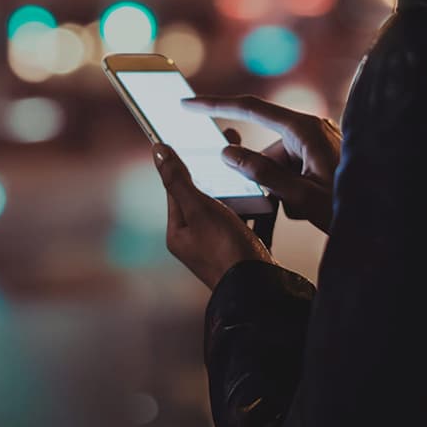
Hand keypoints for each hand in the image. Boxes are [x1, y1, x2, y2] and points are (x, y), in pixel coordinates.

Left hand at [153, 143, 274, 290]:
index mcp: (179, 232)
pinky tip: (268, 191)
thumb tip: (157, 150)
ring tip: (252, 162)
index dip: (186, 159)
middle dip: (218, 169)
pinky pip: (250, 220)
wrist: (262, 291)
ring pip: (230, 206)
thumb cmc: (226, 251)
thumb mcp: (200, 210)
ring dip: (241, 186)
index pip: (177, 187)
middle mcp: (197, 240)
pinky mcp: (245, 250)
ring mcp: (221, 246)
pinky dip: (258, 206)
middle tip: (231, 140)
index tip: (196, 134)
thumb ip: (179, 180)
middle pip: (205, 194)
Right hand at [182, 94, 340, 233]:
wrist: (385, 217)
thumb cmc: (347, 207)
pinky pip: (293, 167)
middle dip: (265, 178)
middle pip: (265, 148)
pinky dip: (293, 187)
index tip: (187, 104)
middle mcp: (311, 127)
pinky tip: (312, 206)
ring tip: (306, 209)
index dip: (214, 105)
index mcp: (303, 129)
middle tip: (286, 205)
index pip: (250, 108)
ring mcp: (318, 139)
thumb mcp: (300, 196)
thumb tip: (227, 153)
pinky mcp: (322, 152)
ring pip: (278, 162)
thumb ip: (261, 173)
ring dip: (282, 188)